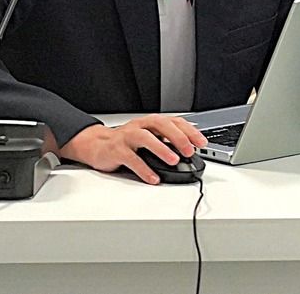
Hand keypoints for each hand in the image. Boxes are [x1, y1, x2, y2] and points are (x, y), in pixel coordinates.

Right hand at [60, 114, 208, 183]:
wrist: (96, 145)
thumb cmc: (127, 142)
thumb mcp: (149, 138)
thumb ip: (166, 142)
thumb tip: (189, 152)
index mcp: (152, 122)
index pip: (175, 121)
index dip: (190, 131)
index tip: (202, 143)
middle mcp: (141, 126)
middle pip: (162, 126)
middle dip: (179, 137)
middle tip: (190, 151)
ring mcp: (127, 137)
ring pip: (146, 138)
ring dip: (162, 149)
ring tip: (174, 161)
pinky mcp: (116, 151)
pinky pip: (132, 159)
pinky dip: (144, 170)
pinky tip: (153, 178)